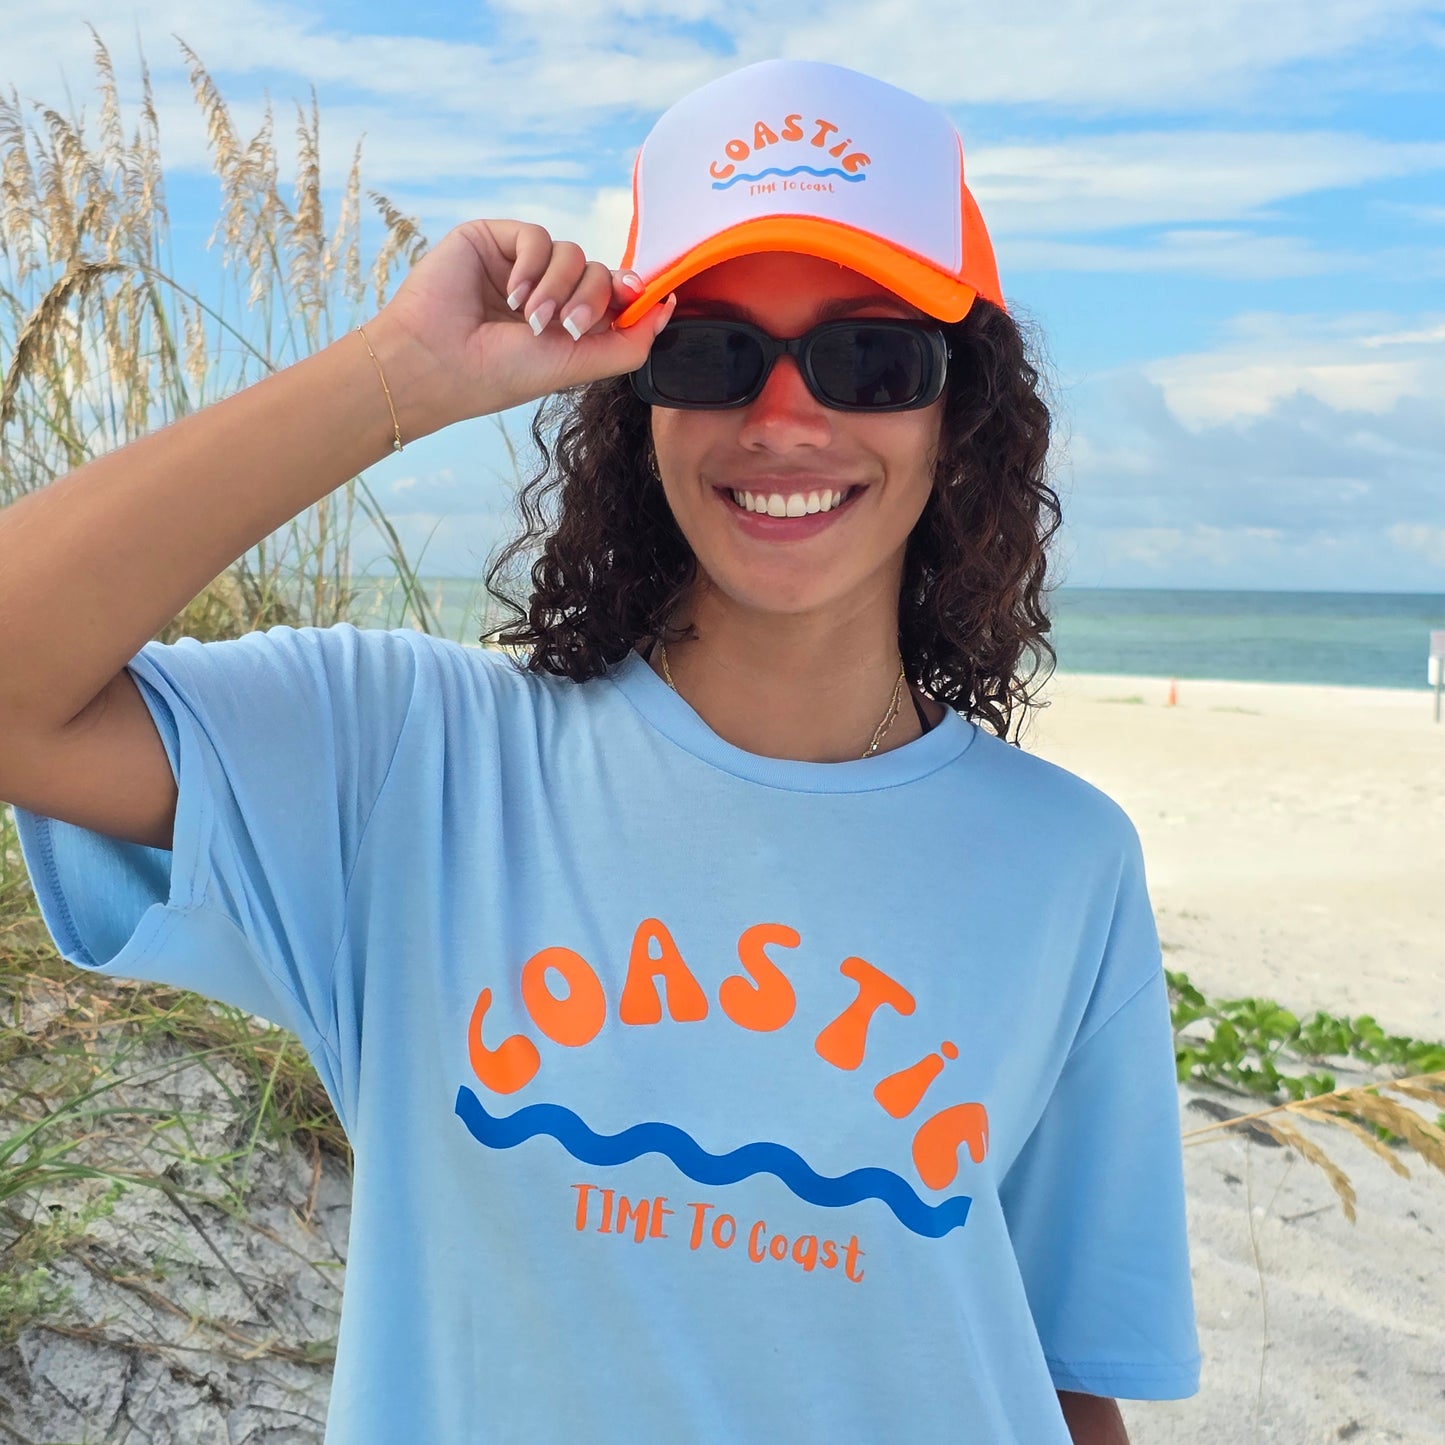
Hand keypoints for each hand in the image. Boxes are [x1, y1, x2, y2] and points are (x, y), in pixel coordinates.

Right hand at [370, 219, 675, 424]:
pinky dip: (533, 265)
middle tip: (565, 327)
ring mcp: (520, 266)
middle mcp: (547, 292)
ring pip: (572, 253)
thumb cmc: (500, 374)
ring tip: (530, 319)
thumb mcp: (578, 365)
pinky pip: (537, 235)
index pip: (614, 295)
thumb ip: (629, 343)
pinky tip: (512, 294)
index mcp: (566, 323)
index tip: (637, 298)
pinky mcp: (493, 240)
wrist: (438, 363)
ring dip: (559, 287)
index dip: (630, 293)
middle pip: (599, 271)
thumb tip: (668, 307)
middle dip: (591, 298)